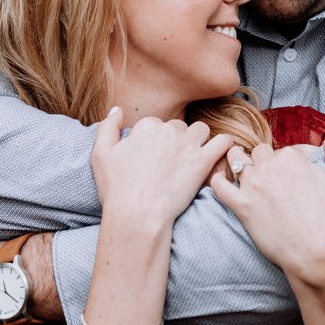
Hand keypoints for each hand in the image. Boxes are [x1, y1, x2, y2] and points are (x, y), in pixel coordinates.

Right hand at [91, 109, 232, 229]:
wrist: (137, 215)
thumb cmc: (117, 188)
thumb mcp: (101, 155)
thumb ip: (107, 127)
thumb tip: (118, 110)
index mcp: (146, 126)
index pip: (156, 124)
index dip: (154, 140)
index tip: (151, 158)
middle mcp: (169, 131)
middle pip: (178, 127)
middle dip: (176, 140)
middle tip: (170, 163)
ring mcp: (188, 145)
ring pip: (201, 130)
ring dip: (198, 140)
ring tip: (192, 158)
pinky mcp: (203, 162)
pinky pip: (223, 142)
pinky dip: (223, 145)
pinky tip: (217, 154)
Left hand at [210, 137, 324, 290]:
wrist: (318, 255)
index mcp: (292, 157)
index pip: (286, 149)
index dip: (293, 161)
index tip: (297, 176)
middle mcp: (269, 166)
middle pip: (260, 152)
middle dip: (266, 161)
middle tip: (273, 179)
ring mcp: (253, 186)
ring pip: (236, 160)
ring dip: (239, 162)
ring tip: (246, 173)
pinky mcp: (241, 206)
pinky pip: (218, 185)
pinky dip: (218, 179)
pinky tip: (226, 183)